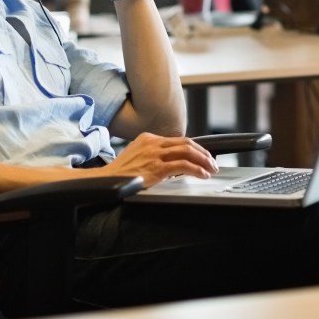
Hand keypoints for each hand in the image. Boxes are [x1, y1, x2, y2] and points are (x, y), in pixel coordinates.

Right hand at [104, 132, 218, 186]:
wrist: (106, 180)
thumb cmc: (122, 172)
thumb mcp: (138, 154)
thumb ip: (155, 153)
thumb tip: (175, 161)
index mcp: (149, 138)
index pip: (178, 140)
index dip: (195, 148)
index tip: (203, 155)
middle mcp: (153, 143)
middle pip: (186, 143)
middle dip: (203, 153)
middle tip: (212, 162)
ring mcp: (154, 155)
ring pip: (187, 152)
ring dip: (203, 160)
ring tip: (211, 168)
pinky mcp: (156, 168)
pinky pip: (183, 166)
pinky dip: (196, 169)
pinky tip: (202, 174)